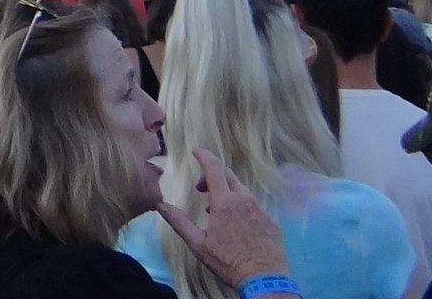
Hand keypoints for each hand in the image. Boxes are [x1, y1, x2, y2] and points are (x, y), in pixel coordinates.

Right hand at [155, 148, 289, 287]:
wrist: (264, 279)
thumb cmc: (228, 262)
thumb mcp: (198, 244)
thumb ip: (179, 222)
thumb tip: (160, 205)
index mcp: (224, 202)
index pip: (213, 167)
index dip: (203, 156)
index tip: (195, 152)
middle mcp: (244, 200)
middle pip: (228, 175)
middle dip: (212, 176)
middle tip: (201, 190)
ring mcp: (260, 209)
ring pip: (242, 191)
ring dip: (227, 192)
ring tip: (217, 211)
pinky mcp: (271, 221)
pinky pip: (254, 205)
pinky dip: (242, 207)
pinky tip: (238, 225)